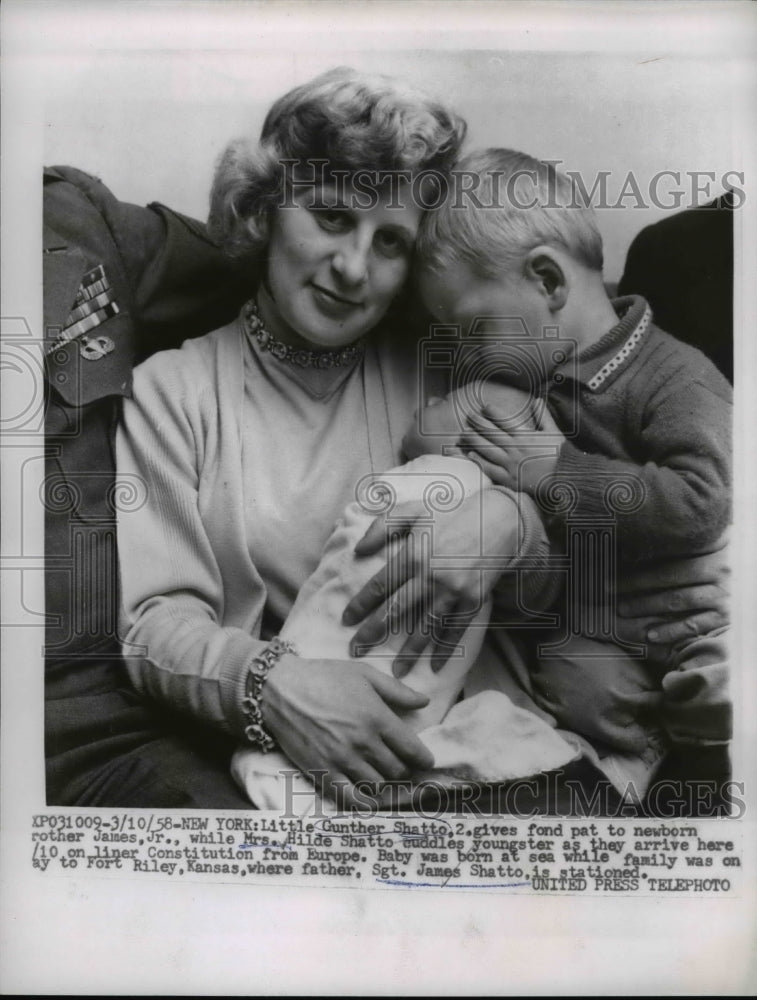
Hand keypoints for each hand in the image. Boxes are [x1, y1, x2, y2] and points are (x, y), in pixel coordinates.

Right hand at [262, 654, 433, 805]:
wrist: (280, 688)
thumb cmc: (324, 676)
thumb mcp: (364, 674)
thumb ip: (397, 691)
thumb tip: (424, 702)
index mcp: (377, 717)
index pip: (412, 749)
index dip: (423, 758)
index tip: (424, 760)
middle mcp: (363, 742)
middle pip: (397, 770)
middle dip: (404, 769)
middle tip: (401, 766)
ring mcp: (342, 760)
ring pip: (377, 785)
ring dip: (384, 783)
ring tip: (382, 776)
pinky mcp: (322, 772)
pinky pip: (350, 799)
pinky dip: (364, 803)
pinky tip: (368, 800)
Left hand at [342, 488, 519, 674]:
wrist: (497, 520)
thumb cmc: (450, 516)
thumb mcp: (413, 511)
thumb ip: (382, 527)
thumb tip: (358, 550)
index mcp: (412, 554)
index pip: (379, 585)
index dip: (360, 604)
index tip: (346, 620)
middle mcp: (430, 576)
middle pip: (396, 611)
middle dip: (373, 633)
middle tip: (356, 652)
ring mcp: (453, 590)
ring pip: (425, 627)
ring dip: (410, 652)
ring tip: (396, 672)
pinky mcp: (473, 600)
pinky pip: (455, 629)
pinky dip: (445, 649)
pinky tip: (435, 666)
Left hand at [460, 401, 564, 494]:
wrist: (565, 479)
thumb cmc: (561, 456)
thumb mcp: (554, 432)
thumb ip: (543, 416)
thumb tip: (537, 400)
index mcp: (525, 436)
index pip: (504, 420)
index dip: (493, 412)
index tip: (484, 406)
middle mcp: (515, 448)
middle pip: (491, 433)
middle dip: (478, 423)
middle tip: (469, 416)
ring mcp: (510, 464)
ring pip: (487, 449)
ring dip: (474, 440)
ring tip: (464, 433)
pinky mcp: (509, 478)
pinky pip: (490, 469)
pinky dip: (479, 461)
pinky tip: (470, 455)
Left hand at [612, 544, 729, 645]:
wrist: (745, 598)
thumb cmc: (711, 576)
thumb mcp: (699, 561)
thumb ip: (673, 559)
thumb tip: (629, 555)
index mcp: (709, 555)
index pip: (666, 563)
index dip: (636, 571)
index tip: (610, 578)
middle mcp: (718, 573)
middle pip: (669, 581)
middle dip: (635, 589)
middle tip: (608, 595)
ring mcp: (722, 597)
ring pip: (678, 601)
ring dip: (647, 607)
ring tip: (623, 611)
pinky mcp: (724, 620)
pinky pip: (692, 626)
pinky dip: (670, 630)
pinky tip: (650, 634)